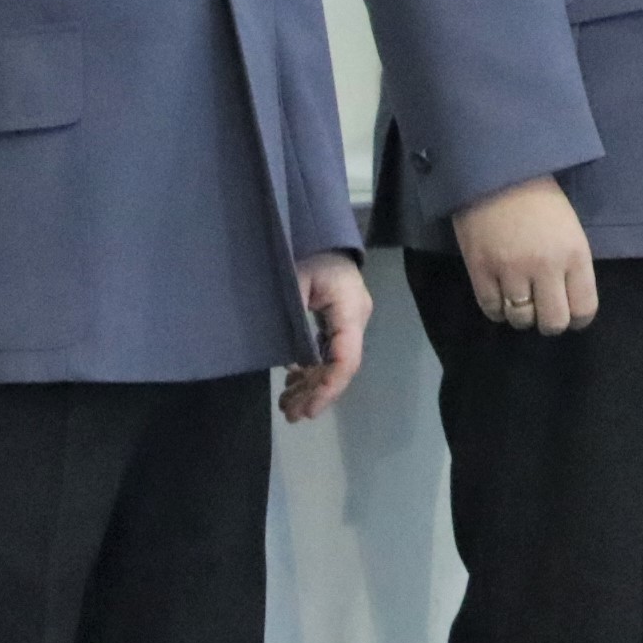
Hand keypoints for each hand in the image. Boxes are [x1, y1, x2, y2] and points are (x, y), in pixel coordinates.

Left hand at [282, 253, 371, 422]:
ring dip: (311, 384)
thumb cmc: (307, 248)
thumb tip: (288, 357)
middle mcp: (355, 319)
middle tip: (290, 415)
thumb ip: (291, 314)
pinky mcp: (337, 318)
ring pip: (334, 361)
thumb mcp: (294, 278)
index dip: (328, 388)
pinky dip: (311, 368)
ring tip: (287, 405)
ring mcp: (348, 319)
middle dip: (316, 393)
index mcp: (350, 310)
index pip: (346, 359)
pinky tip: (293, 382)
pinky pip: (328, 349)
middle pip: (340, 366)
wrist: (318, 227)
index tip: (307, 409)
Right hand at [452, 175, 595, 333]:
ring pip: (520, 320)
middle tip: (543, 311)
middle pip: (553, 323)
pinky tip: (500, 296)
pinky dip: (497, 309)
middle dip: (549, 322)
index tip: (571, 315)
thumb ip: (571, 265)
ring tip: (520, 300)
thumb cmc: (539, 197)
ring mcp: (510, 270)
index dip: (578, 319)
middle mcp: (545, 268)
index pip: (584, 308)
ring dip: (521, 316)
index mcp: (574, 254)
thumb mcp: (570, 229)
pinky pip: (491, 309)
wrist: (496, 171)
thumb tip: (568, 300)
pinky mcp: (480, 269)